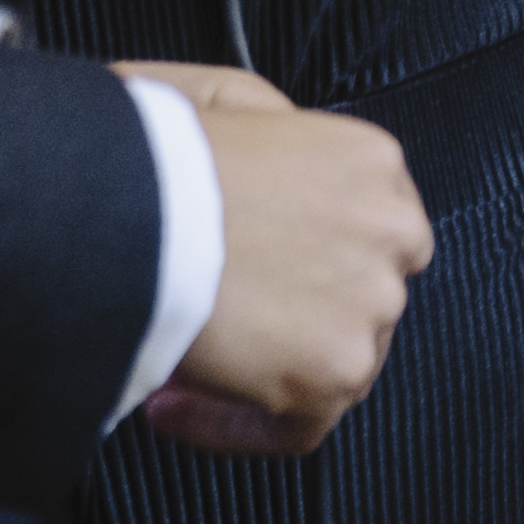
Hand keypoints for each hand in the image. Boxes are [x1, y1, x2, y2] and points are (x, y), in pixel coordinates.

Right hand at [117, 62, 429, 458]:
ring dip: (262, 369)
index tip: (249, 270)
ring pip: (336, 357)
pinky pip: (301, 426)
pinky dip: (237, 427)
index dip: (305, 255)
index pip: (366, 225)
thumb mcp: (224, 96)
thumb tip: (266, 164)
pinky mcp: (336, 367)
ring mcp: (373, 302)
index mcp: (371, 162)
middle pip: (359, 291)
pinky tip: (174, 404)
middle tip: (218, 318)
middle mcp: (391, 230)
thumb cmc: (159, 156)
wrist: (132, 210)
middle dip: (289, 311)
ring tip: (184, 362)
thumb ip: (269, 125)